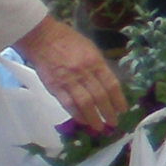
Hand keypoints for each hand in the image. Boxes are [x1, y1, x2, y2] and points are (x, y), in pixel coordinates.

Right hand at [17, 14, 126, 130]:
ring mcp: (68, 81)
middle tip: (114, 123)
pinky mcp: (54, 87)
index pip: (111, 84)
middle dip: (108, 112)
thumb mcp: (90, 48)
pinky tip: (83, 121)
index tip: (123, 110)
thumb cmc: (68, 40)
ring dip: (93, 118)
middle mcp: (84, 72)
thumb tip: (107, 84)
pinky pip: (68, 104)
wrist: (42, 38)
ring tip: (99, 127)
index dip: (118, 99)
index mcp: (95, 61)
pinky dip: (76, 114)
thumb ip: (98, 66)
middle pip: (100, 96)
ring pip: (85, 103)